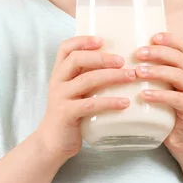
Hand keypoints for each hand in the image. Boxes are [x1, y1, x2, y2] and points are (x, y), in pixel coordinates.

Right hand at [35, 35, 136, 163]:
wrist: (52, 142)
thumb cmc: (70, 113)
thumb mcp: (75, 90)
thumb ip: (87, 77)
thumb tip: (120, 63)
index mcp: (60, 72)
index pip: (65, 47)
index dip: (83, 40)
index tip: (102, 40)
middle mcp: (58, 81)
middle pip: (77, 59)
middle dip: (102, 57)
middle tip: (123, 61)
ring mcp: (60, 97)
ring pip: (87, 79)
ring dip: (111, 76)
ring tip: (130, 77)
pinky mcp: (66, 114)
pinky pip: (90, 104)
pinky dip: (110, 102)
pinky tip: (125, 103)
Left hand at [135, 32, 182, 157]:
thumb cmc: (168, 107)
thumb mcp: (163, 84)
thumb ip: (153, 69)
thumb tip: (122, 54)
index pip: (182, 45)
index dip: (168, 38)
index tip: (151, 37)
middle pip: (179, 57)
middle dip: (158, 53)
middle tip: (138, 53)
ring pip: (179, 75)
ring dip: (157, 71)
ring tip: (138, 72)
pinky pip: (177, 99)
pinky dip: (160, 95)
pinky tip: (144, 95)